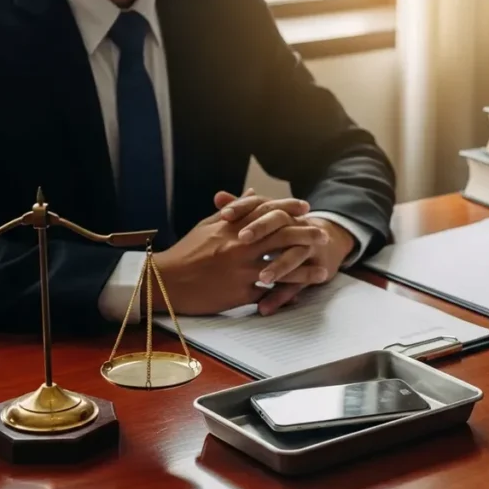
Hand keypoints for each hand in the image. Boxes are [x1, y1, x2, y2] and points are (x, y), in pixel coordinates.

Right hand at [154, 199, 323, 314]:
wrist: (165, 282)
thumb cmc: (185, 252)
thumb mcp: (207, 226)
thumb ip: (234, 211)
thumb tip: (253, 194)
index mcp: (230, 227)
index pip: (266, 212)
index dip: (289, 209)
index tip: (306, 209)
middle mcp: (238, 246)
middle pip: (281, 236)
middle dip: (305, 235)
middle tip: (323, 235)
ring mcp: (240, 271)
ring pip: (281, 268)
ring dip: (305, 270)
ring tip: (323, 271)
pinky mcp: (239, 293)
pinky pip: (267, 293)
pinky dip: (284, 293)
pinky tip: (300, 294)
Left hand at [214, 190, 355, 315]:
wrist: (327, 242)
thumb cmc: (287, 231)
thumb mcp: (266, 219)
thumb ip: (242, 210)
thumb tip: (218, 197)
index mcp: (279, 213)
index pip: (261, 204)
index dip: (243, 207)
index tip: (224, 214)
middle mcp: (296, 226)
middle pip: (279, 223)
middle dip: (261, 229)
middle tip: (242, 239)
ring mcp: (307, 248)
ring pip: (294, 255)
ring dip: (279, 266)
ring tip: (262, 278)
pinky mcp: (314, 270)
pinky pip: (298, 284)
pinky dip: (281, 297)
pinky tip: (265, 309)